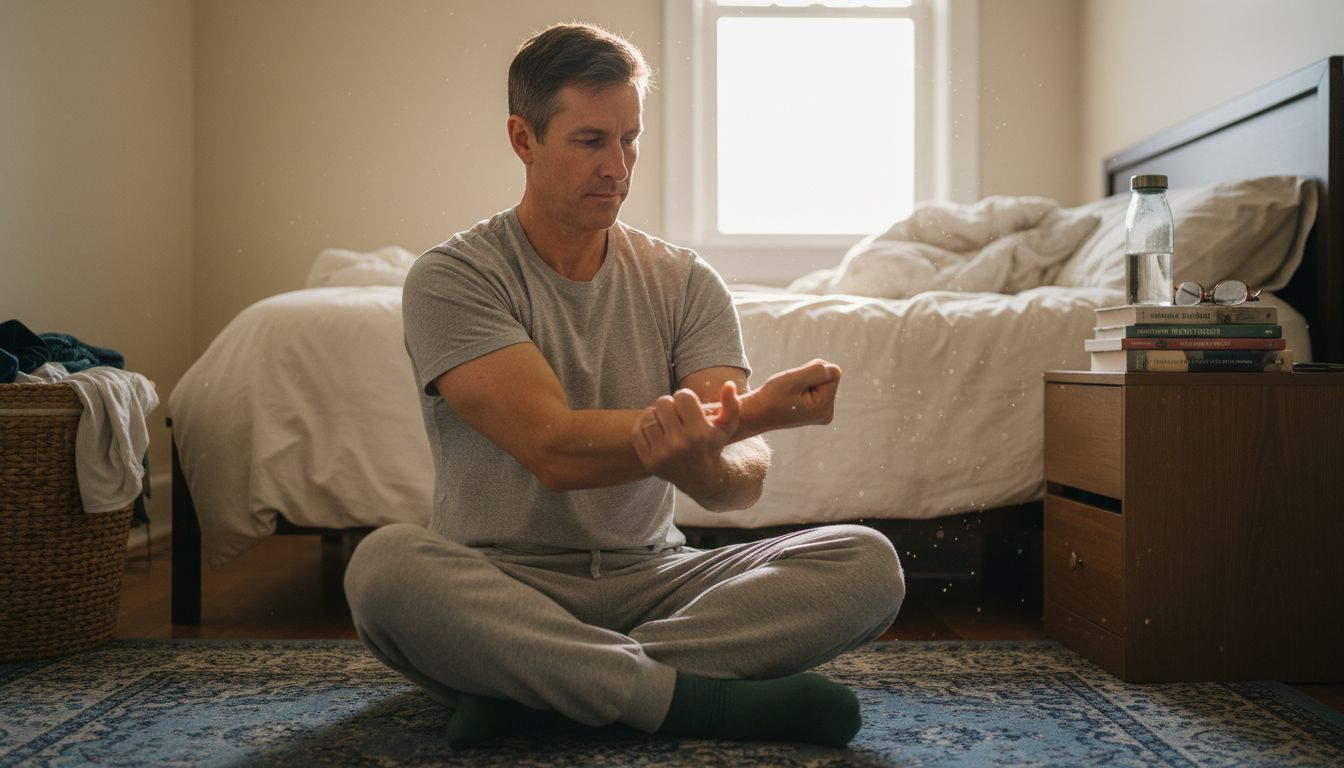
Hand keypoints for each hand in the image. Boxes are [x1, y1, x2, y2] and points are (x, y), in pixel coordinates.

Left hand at [632, 381, 740, 495]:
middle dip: (670, 403)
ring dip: (656, 414)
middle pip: (663, 402)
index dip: (685, 396)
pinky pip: (638, 431)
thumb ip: (731, 404)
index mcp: (699, 433)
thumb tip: (728, 384)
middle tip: (675, 411)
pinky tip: (655, 426)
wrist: (700, 478)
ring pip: (649, 415)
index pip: (682, 396)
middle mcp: (680, 444)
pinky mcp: (650, 462)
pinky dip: (644, 425)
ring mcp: (663, 454)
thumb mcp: (726, 427)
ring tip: (665, 419)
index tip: (688, 404)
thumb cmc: (712, 445)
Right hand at [755, 359, 841, 429]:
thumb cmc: (772, 397)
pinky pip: (816, 386)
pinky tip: (793, 396)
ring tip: (790, 392)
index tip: (796, 384)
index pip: (833, 373)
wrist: (756, 414)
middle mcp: (827, 413)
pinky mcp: (816, 410)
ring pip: (822, 380)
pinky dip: (804, 385)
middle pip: (829, 377)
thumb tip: (834, 370)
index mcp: (825, 408)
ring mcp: (822, 413)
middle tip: (791, 388)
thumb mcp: (794, 379)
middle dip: (810, 375)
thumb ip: (818, 370)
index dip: (813, 371)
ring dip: (805, 380)